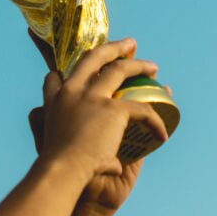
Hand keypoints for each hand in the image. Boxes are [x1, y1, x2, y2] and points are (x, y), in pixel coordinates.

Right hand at [29, 33, 167, 178]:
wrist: (62, 171)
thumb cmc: (59, 168)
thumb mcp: (53, 149)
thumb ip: (84, 155)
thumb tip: (114, 162)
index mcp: (54, 101)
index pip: (54, 78)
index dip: (63, 74)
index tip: (70, 72)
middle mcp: (71, 92)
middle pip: (93, 59)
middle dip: (113, 48)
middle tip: (129, 44)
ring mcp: (92, 97)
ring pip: (120, 70)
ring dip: (139, 66)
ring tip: (152, 67)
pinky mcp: (112, 109)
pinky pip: (142, 109)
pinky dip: (155, 122)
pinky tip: (162, 133)